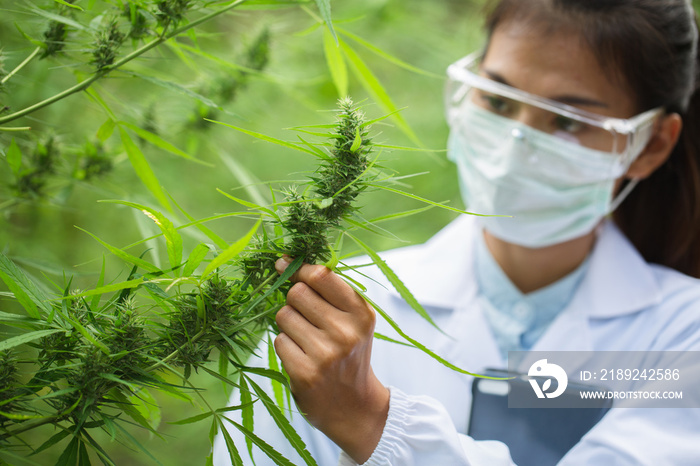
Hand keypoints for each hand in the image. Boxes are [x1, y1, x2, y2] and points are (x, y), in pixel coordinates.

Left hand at [274, 256, 389, 463]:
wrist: (355, 407)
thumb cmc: (350, 355)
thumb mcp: (356, 322)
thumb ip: (331, 293)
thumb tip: (285, 262)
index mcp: (361, 314)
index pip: (321, 276)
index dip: (299, 268)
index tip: (285, 265)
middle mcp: (345, 332)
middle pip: (296, 292)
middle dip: (295, 301)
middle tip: (307, 318)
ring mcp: (324, 354)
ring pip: (283, 315)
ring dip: (289, 325)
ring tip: (307, 341)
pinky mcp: (304, 372)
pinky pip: (278, 341)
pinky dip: (286, 347)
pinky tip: (302, 358)